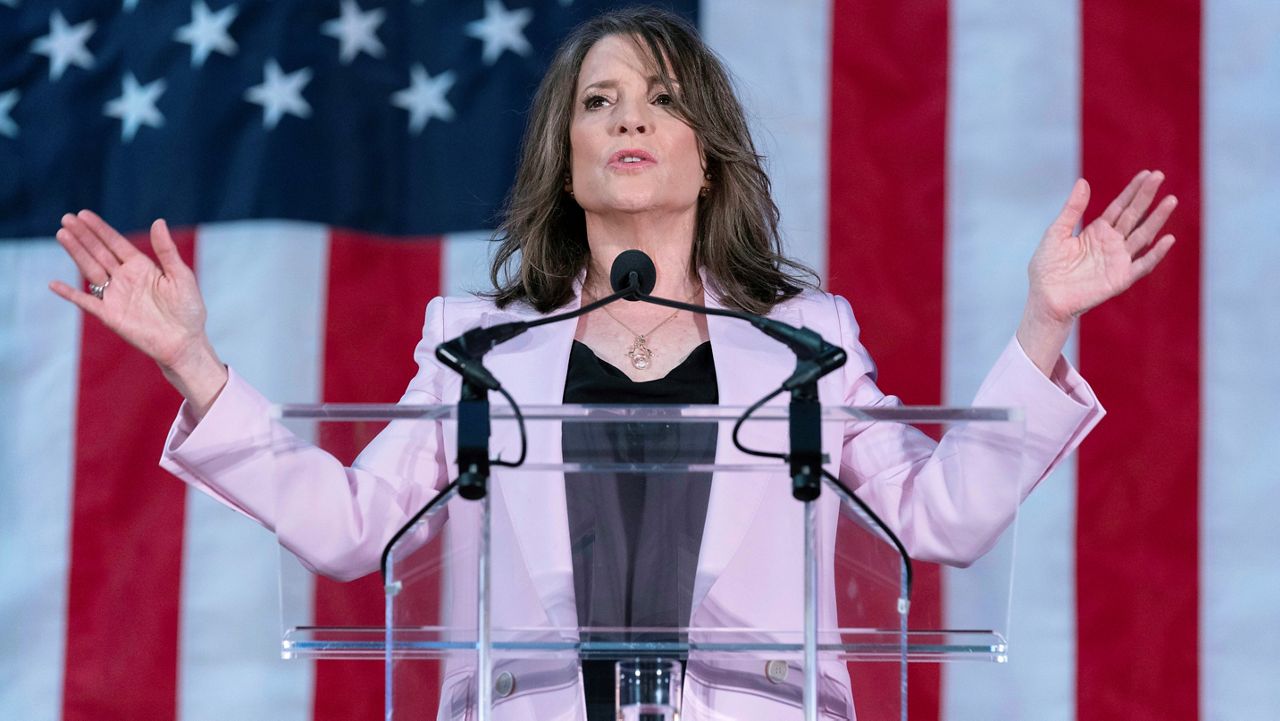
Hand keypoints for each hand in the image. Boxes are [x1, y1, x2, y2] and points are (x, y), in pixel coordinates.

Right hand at [49, 211, 226, 416]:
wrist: (185, 342)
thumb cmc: (188, 309)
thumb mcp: (181, 275)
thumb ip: (167, 251)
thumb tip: (158, 221)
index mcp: (142, 267)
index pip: (116, 243)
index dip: (100, 229)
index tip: (84, 214)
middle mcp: (125, 278)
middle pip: (99, 252)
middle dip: (83, 236)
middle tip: (66, 218)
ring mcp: (115, 296)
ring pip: (90, 270)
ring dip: (76, 253)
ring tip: (62, 235)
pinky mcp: (110, 315)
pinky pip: (86, 302)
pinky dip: (70, 294)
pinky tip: (55, 284)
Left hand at [1028, 170, 1176, 323]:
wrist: (1044, 298)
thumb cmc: (1047, 268)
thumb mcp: (1056, 233)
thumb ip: (1072, 210)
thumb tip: (1083, 182)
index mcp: (1097, 231)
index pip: (1120, 207)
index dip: (1133, 191)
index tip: (1146, 174)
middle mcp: (1111, 243)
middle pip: (1134, 216)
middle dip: (1146, 197)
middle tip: (1160, 175)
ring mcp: (1118, 260)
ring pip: (1143, 235)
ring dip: (1157, 219)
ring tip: (1171, 200)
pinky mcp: (1120, 278)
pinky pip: (1142, 265)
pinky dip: (1156, 254)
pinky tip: (1168, 239)